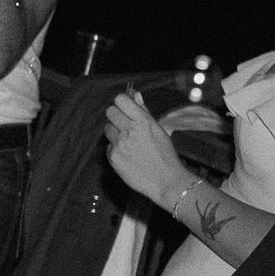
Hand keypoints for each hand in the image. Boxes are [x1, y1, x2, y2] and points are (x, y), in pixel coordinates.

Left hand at [104, 90, 194, 210]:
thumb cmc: (165, 154)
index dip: (122, 104)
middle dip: (117, 117)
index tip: (126, 109)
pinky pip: (108, 146)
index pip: (120, 100)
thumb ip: (144, 111)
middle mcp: (129, 130)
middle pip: (110, 112)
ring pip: (107, 129)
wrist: (166, 181)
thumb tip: (134, 94)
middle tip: (126, 126)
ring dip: (115, 133)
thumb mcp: (158, 129)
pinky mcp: (113, 157)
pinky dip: (115, 149)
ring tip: (129, 143)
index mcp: (143, 121)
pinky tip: (128, 156)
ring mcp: (120, 144)